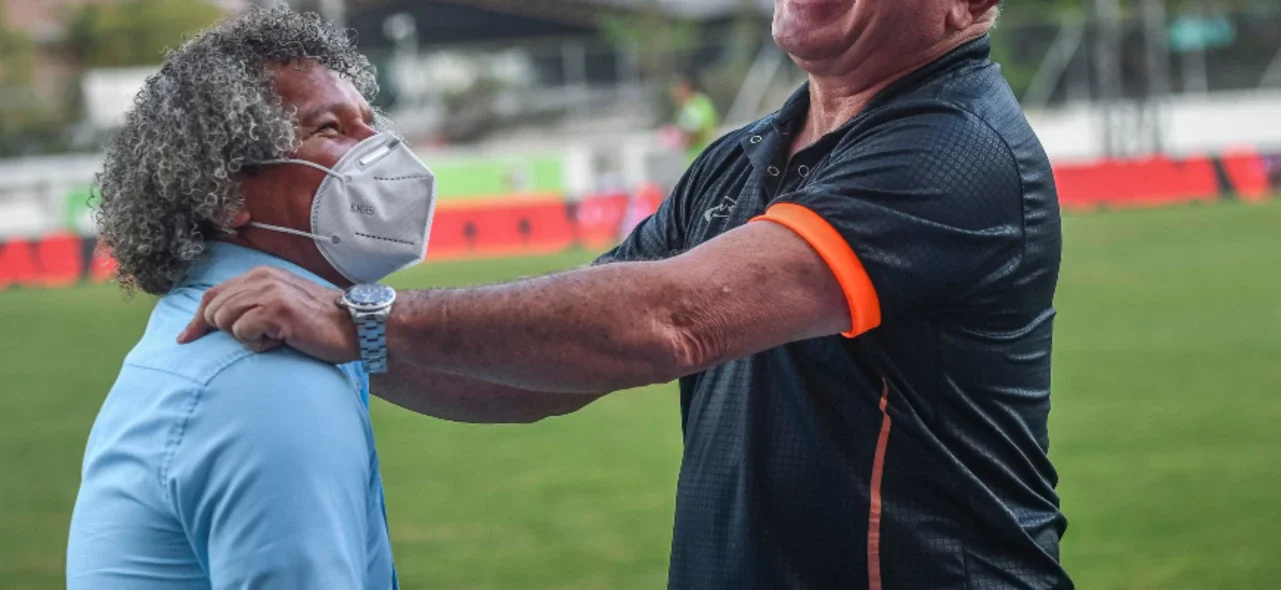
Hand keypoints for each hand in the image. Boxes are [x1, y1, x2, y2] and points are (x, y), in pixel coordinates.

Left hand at [177, 266, 359, 364]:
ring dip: (246, 338)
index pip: (212, 295)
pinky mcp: (275, 310)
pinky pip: (243, 333)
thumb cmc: (318, 322)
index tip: (186, 338)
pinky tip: (281, 341)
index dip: (197, 320)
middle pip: (214, 311)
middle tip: (260, 337)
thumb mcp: (280, 303)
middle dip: (229, 331)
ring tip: (274, 337)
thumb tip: (212, 321)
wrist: (354, 325)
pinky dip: (259, 344)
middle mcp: (261, 278)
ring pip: (226, 322)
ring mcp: (268, 293)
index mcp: (260, 274)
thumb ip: (251, 303)